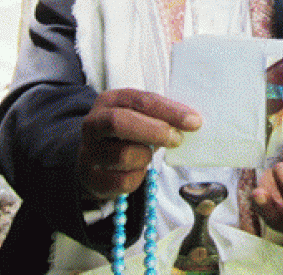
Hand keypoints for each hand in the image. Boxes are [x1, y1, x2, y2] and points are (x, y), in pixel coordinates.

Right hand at [78, 88, 200, 199]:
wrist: (95, 158)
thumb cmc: (127, 132)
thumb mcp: (140, 116)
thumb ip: (161, 116)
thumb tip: (192, 122)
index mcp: (110, 101)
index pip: (141, 101)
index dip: (169, 111)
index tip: (194, 121)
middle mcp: (94, 124)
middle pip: (121, 122)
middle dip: (155, 131)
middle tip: (178, 139)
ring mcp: (89, 152)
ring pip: (123, 155)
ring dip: (145, 157)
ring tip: (148, 154)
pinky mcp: (91, 178)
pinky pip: (122, 181)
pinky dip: (138, 177)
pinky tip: (138, 170)